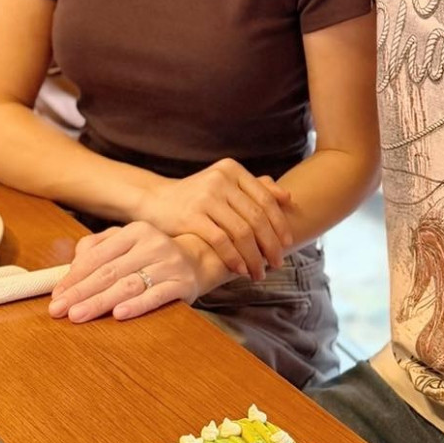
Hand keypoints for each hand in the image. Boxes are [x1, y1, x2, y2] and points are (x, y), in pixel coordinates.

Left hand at [47, 220, 230, 323]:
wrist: (200, 260)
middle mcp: (153, 244)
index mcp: (135, 231)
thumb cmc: (153, 255)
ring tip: (79, 315)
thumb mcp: (126, 242)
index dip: (74, 276)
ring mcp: (170, 264)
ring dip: (101, 301)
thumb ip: (98, 247)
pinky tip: (119, 314)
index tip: (56, 295)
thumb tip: (73, 263)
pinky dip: (138, 305)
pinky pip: (157, 296)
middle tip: (59, 310)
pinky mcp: (184, 284)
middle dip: (81, 292)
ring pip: (129, 284)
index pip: (97, 255)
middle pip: (110, 271)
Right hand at [143, 160, 292, 280]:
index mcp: (232, 170)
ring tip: (259, 273)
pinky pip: (221, 241)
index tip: (288, 244)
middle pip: (256, 217)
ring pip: (242, 232)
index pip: (265, 199)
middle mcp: (221, 180)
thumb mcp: (225, 185)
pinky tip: (240, 270)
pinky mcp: (191, 216)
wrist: (155, 200)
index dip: (280, 224)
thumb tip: (288, 197)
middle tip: (277, 263)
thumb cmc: (196, 196)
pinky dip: (234, 258)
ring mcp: (206, 197)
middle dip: (271, 245)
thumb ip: (255, 188)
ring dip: (254, 257)